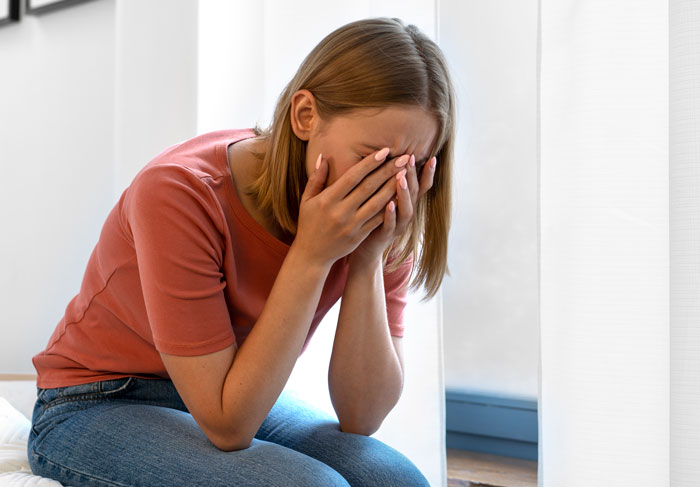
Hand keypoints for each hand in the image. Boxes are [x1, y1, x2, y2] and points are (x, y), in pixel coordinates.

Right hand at [292, 149, 417, 268]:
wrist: (311, 255)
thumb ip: (316, 178)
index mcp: (328, 199)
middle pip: (369, 187)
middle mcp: (341, 211)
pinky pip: (378, 220)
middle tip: (404, 158)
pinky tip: (401, 196)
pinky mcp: (359, 236)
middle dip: (388, 171)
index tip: (385, 151)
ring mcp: (351, 225)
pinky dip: (390, 208)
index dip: (370, 163)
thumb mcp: (307, 200)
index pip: (353, 177)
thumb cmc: (309, 224)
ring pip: (377, 203)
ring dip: (393, 187)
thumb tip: (323, 156)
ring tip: (406, 174)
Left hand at [349, 153, 436, 266]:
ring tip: (401, 178)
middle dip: (413, 176)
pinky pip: (390, 225)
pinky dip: (390, 215)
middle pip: (414, 194)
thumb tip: (391, 157)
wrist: (366, 248)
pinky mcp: (385, 236)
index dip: (428, 174)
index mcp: (407, 203)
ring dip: (404, 194)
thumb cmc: (373, 218)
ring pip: (406, 210)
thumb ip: (389, 181)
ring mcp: (398, 226)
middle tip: (410, 158)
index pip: (422, 186)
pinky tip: (388, 204)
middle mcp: (406, 214)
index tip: (432, 157)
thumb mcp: (384, 198)